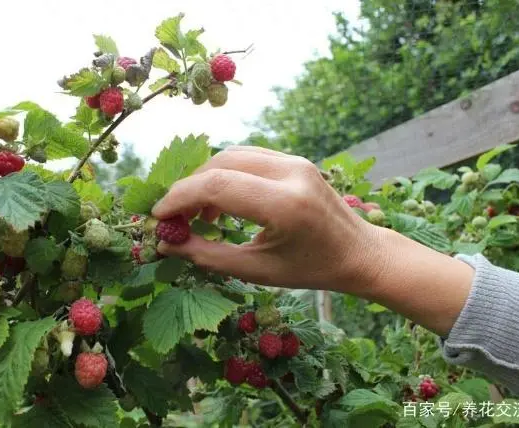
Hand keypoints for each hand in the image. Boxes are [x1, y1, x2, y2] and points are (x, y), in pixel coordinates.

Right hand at [151, 145, 382, 291]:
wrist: (359, 252)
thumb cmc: (310, 269)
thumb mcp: (257, 270)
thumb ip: (208, 256)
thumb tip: (166, 245)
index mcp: (284, 204)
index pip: (217, 186)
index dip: (179, 198)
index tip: (159, 218)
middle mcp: (290, 172)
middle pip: (219, 164)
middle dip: (188, 189)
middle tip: (173, 218)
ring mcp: (294, 161)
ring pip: (231, 155)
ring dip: (205, 180)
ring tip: (196, 214)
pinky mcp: (294, 159)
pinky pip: (248, 157)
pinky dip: (225, 174)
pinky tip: (219, 202)